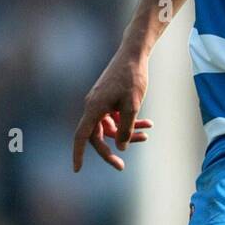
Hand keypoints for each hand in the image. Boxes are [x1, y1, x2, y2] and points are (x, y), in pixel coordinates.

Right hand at [73, 52, 151, 170]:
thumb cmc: (132, 78)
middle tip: (121, 167)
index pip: (82, 136)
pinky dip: (129, 121)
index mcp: (94, 108)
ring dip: (126, 133)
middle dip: (110, 150)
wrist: (134, 54)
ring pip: (110, 127)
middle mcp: (93, 106)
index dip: (78, 154)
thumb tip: (120, 148)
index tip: (77, 170)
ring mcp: (100, 102)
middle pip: (97, 136)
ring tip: (147, 135)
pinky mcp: (109, 99)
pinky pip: (116, 117)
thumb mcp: (132, 106)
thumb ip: (125, 129)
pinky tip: (148, 124)